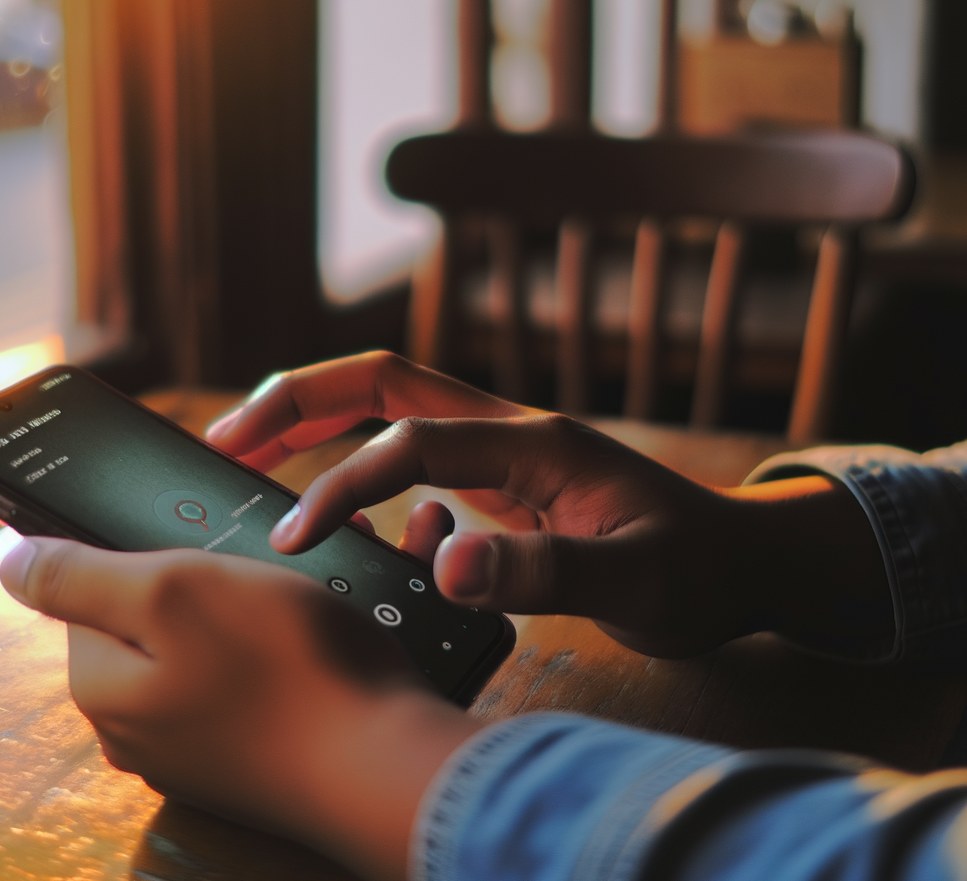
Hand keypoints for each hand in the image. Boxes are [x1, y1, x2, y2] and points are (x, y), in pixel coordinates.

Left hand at [0, 537, 479, 880]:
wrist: (391, 766)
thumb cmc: (287, 668)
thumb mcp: (172, 590)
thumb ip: (80, 576)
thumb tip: (9, 563)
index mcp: (103, 686)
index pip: (89, 590)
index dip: (148, 553)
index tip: (206, 544)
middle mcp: (138, 732)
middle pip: (152, 621)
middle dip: (209, 583)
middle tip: (267, 572)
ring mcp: (199, 754)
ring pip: (211, 649)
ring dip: (256, 613)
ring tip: (308, 606)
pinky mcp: (255, 762)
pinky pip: (254, 685)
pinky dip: (285, 656)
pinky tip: (325, 648)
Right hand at [208, 352, 890, 658]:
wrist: (746, 565)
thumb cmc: (699, 573)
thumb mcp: (635, 583)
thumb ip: (543, 569)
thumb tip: (444, 567)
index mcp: (535, 442)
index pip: (410, 444)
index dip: (342, 483)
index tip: (295, 541)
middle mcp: (509, 432)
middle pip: (380, 384)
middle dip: (294, 403)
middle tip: (219, 442)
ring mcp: (502, 452)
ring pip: (387, 410)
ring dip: (313, 422)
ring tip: (242, 455)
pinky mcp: (500, 482)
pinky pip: (408, 453)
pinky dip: (354, 464)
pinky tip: (339, 516)